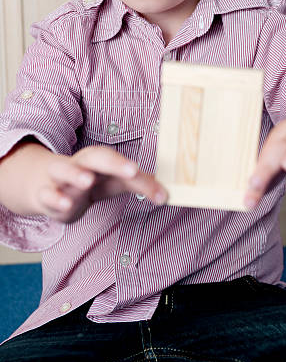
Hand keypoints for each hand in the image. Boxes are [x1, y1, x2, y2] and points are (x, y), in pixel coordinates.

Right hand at [33, 146, 167, 221]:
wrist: (45, 186)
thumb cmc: (87, 182)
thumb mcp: (113, 182)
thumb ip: (139, 185)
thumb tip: (165, 194)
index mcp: (98, 159)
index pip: (117, 161)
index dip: (130, 167)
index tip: (144, 177)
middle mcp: (80, 164)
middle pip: (95, 157)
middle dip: (113, 162)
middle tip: (132, 170)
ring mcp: (60, 179)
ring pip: (64, 170)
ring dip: (75, 174)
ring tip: (87, 181)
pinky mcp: (44, 195)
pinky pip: (47, 195)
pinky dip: (55, 198)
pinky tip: (65, 204)